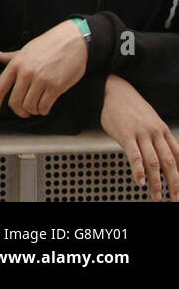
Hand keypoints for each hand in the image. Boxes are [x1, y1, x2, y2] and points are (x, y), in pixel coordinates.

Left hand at [0, 20, 87, 119]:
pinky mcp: (55, 86)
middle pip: (14, 103)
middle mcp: (25, 73)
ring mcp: (40, 79)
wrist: (72, 40)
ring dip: (33, 111)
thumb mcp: (26, 49)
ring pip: (30, 107)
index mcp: (15, 64)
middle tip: (25, 112)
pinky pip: (44, 106)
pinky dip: (44, 110)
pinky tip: (46, 106)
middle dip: (19, 111)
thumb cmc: (49, 44)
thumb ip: (11, 57)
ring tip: (38, 106)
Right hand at [100, 74, 178, 200]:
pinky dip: (138, 170)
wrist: (114, 91)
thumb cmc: (131, 108)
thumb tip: (162, 156)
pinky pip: (134, 155)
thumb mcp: (150, 121)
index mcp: (163, 131)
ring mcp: (141, 134)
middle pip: (169, 162)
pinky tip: (139, 181)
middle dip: (174, 183)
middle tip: (175, 198)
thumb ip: (156, 138)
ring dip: (156, 182)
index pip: (178, 156)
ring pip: (153, 162)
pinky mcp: (126, 134)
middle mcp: (155, 133)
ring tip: (156, 196)